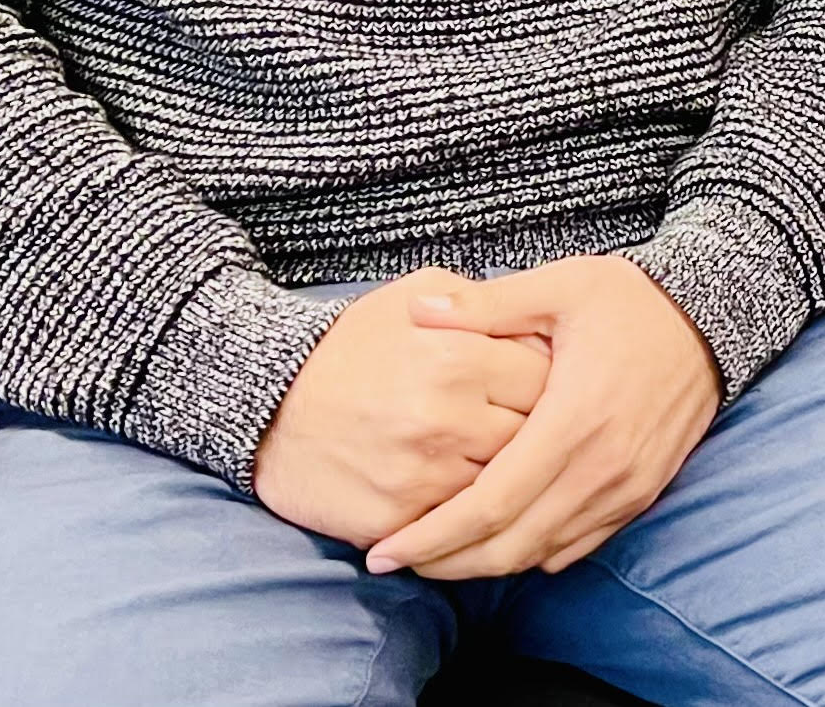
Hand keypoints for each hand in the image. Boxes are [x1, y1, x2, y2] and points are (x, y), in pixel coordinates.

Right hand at [253, 269, 552, 548]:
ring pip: (504, 488)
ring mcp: (422, 475)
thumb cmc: (351, 345)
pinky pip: (459, 527)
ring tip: (511, 467)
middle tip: (540, 431)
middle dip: (542, 435)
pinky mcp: (396, 520)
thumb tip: (541, 320)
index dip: (555, 384)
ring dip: (509, 479)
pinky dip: (470, 517)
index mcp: (461, 355)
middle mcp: (447, 417)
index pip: (548, 379)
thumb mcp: (416, 297)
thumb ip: (482, 304)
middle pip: (535, 438)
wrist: (268, 404)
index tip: (553, 387)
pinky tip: (472, 502)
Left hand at [364, 257, 722, 579]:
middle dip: (446, 563)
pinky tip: (500, 542)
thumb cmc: (632, 299)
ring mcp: (627, 485)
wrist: (716, 316)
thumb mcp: (558, 286)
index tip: (383, 552)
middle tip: (394, 561)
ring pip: (543, 554)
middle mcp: (602, 465)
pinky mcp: (643, 492)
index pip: (490, 503)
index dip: (432, 537)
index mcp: (574, 418)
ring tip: (436, 556)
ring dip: (486, 564)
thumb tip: (416, 310)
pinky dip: (533, 555)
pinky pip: (579, 546)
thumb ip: (485, 306)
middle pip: (511, 545)